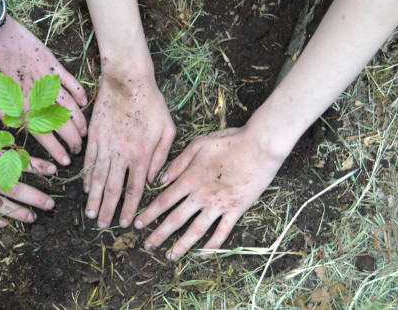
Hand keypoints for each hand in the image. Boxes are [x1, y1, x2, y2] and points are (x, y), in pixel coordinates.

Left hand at [0, 17, 87, 165]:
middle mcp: (35, 96)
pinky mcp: (50, 62)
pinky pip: (70, 80)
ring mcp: (45, 79)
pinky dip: (79, 92)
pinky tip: (84, 102)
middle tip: (78, 151)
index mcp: (18, 107)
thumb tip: (11, 128)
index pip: (42, 136)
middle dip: (72, 141)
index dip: (56, 151)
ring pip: (69, 106)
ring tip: (85, 133)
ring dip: (79, 121)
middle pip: (60, 124)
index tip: (64, 162)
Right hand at [83, 61, 175, 228]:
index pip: (135, 188)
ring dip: (94, 199)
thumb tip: (153, 178)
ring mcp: (106, 145)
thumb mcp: (168, 129)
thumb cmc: (152, 102)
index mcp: (143, 154)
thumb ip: (162, 156)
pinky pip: (89, 161)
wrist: (128, 80)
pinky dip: (87, 177)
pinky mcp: (95, 136)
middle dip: (108, 210)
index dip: (130, 208)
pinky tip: (86, 188)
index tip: (126, 222)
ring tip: (91, 214)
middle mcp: (123, 154)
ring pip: (99, 179)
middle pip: (114, 189)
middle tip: (103, 226)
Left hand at [134, 126, 285, 260]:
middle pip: (175, 219)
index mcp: (190, 179)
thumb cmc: (229, 141)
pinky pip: (222, 232)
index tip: (138, 224)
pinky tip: (203, 254)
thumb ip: (178, 162)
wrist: (259, 146)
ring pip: (195, 230)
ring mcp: (218, 204)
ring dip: (181, 245)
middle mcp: (201, 195)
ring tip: (170, 257)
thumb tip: (161, 179)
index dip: (149, 214)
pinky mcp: (236, 209)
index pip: (163, 201)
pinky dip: (213, 245)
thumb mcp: (198, 144)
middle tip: (147, 246)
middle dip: (159, 234)